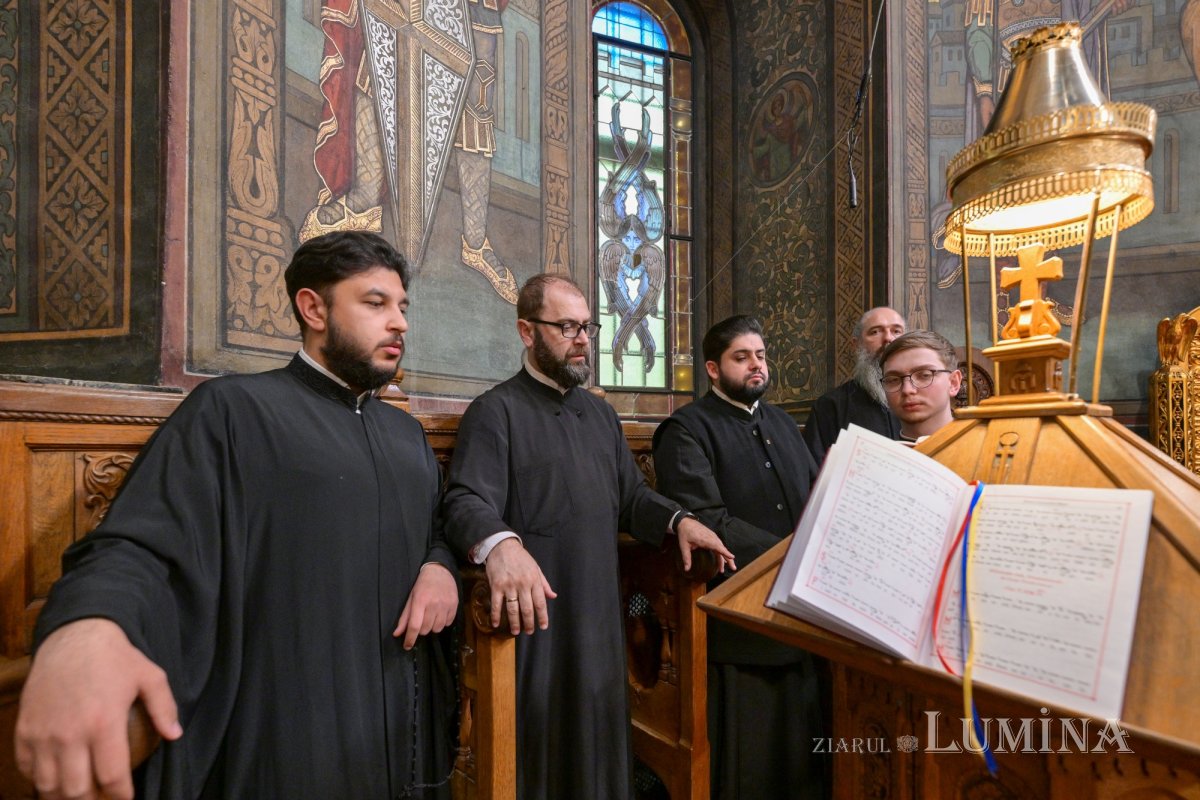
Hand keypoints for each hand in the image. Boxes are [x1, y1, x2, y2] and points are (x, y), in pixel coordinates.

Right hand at [14, 618, 181, 799]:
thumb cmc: (115, 656)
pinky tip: (54, 780)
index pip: (112, 776)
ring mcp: (43, 733)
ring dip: (64, 797)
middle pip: (76, 790)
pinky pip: (26, 768)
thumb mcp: (150, 676)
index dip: (120, 797)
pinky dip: (39, 780)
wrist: (73, 635)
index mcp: (104, 722)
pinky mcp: (25, 729)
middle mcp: (70, 733)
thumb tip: (175, 735)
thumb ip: (164, 707)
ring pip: (48, 785)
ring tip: (80, 795)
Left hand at [394, 563, 459, 648]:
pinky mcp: (455, 606)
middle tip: (422, 619)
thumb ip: (405, 617)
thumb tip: (397, 634)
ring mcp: (445, 605)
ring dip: (432, 626)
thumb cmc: (422, 585)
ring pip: (437, 629)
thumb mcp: (411, 598)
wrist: (440, 571)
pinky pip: (448, 624)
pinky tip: (440, 613)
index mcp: (420, 601)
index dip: (410, 639)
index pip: (414, 625)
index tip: (407, 646)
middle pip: (425, 629)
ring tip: (431, 616)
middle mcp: (433, 604)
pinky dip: (443, 622)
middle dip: (421, 629)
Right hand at [484, 538, 555, 634]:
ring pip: (513, 609)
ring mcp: (509, 585)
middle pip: (527, 608)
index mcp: (534, 580)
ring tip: (516, 632)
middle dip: (529, 623)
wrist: (502, 546)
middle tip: (529, 632)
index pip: (540, 602)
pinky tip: (496, 624)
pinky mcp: (496, 586)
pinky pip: (496, 604)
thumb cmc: (521, 558)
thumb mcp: (536, 568)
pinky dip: (496, 615)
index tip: (543, 626)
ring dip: (514, 623)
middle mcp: (523, 584)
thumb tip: (553, 596)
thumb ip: (544, 584)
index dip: (543, 616)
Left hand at [675, 516, 736, 573]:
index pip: (717, 546)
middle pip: (722, 548)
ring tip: (729, 566)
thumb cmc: (685, 533)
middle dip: (729, 558)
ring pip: (721, 547)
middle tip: (733, 568)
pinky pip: (719, 545)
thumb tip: (686, 569)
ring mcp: (712, 536)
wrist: (685, 522)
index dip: (725, 552)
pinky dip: (722, 552)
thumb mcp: (684, 546)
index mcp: (705, 539)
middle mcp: (711, 537)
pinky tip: (724, 559)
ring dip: (726, 557)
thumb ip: (686, 558)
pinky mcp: (712, 536)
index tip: (732, 557)